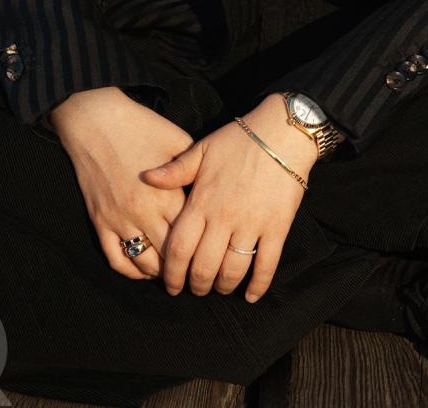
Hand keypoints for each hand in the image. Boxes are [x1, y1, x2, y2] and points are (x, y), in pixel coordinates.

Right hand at [49, 86, 195, 282]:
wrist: (96, 121)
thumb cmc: (140, 127)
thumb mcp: (177, 140)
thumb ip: (194, 169)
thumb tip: (214, 187)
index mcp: (167, 194)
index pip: (192, 235)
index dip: (206, 248)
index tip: (216, 254)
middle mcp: (144, 213)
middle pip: (171, 256)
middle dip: (187, 268)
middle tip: (199, 272)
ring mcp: (120, 221)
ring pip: (144, 264)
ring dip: (161, 273)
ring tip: (175, 274)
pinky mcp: (100, 223)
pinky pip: (116, 259)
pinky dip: (132, 271)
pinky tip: (145, 270)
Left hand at [140, 94, 318, 302]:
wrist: (282, 132)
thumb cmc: (239, 139)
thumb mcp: (202, 149)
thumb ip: (175, 170)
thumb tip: (146, 178)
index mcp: (202, 201)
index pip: (179, 247)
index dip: (172, 272)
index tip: (170, 284)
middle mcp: (224, 218)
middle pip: (204, 266)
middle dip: (197, 285)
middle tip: (195, 290)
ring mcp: (252, 224)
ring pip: (233, 270)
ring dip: (223, 286)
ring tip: (219, 288)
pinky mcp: (277, 227)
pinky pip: (267, 264)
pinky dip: (258, 285)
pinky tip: (251, 295)